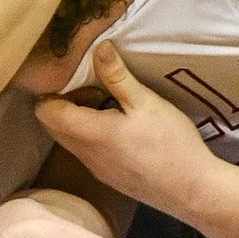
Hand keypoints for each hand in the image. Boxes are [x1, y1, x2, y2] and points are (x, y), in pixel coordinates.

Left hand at [35, 42, 218, 212]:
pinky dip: (91, 136)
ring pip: (69, 139)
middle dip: (63, 103)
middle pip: (52, 126)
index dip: (53, 92)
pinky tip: (119, 128)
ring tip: (108, 105)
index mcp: (88, 133)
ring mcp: (94, 168)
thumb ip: (117, 76)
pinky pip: (85, 152)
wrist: (192, 190)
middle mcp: (83, 154)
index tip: (75, 79)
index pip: (45, 111)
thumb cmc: (170, 144)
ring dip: (78, 120)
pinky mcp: (107, 177)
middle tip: (92, 88)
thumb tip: (98, 47)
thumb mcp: (146, 103)